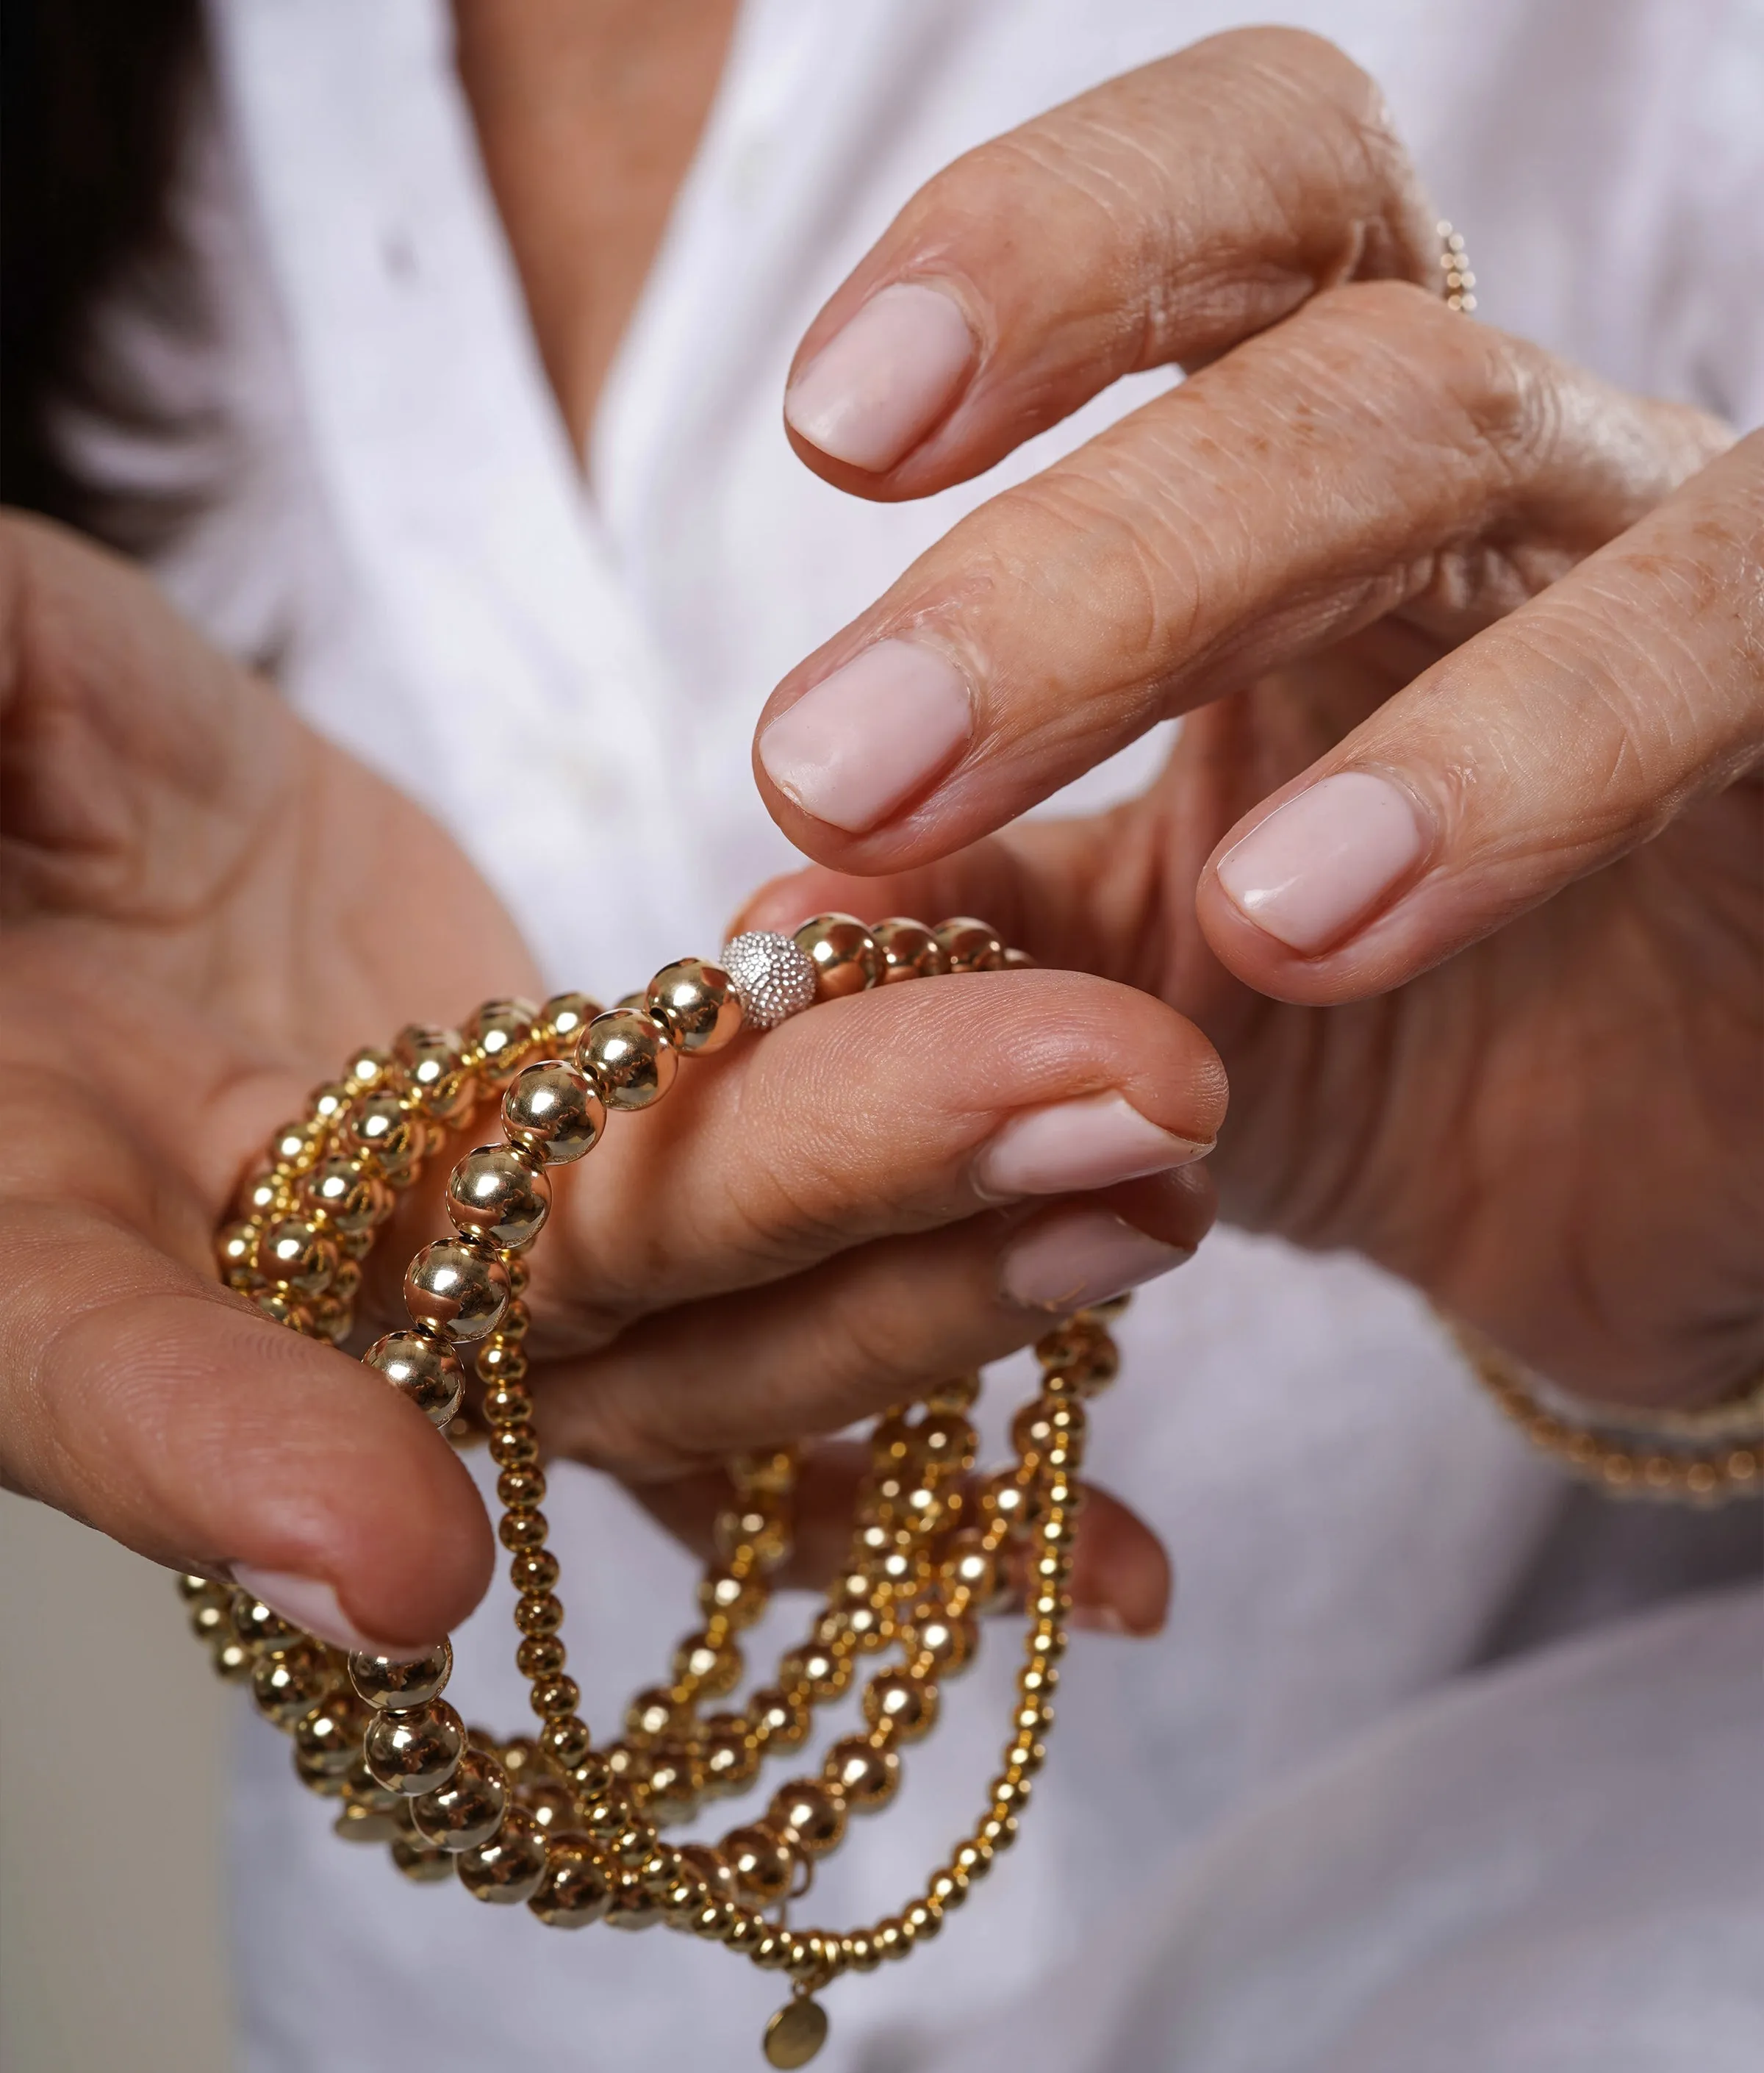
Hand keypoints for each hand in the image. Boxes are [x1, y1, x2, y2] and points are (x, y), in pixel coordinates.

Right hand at [0, 516, 1223, 1644]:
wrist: (53, 799)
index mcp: (33, 1226)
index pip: (100, 1364)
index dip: (226, 1456)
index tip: (392, 1558)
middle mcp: (274, 1295)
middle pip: (552, 1312)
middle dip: (832, 1223)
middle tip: (1105, 1131)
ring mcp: (466, 1259)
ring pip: (709, 1315)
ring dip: (944, 1274)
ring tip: (1168, 1180)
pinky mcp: (595, 1201)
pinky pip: (768, 1312)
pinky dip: (930, 1370)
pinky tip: (1121, 1529)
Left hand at [750, 29, 1763, 1409]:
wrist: (1618, 1200)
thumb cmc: (1376, 1048)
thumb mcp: (1132, 990)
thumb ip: (973, 930)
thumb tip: (761, 925)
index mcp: (1325, 484)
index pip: (1222, 223)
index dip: (1036, 253)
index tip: (832, 430)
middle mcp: (1511, 477)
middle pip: (1324, 342)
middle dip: (1071, 549)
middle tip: (836, 761)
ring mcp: (1685, 577)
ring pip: (1485, 442)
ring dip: (1252, 634)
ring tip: (1147, 897)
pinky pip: (1733, 640)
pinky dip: (1522, 762)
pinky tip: (1322, 922)